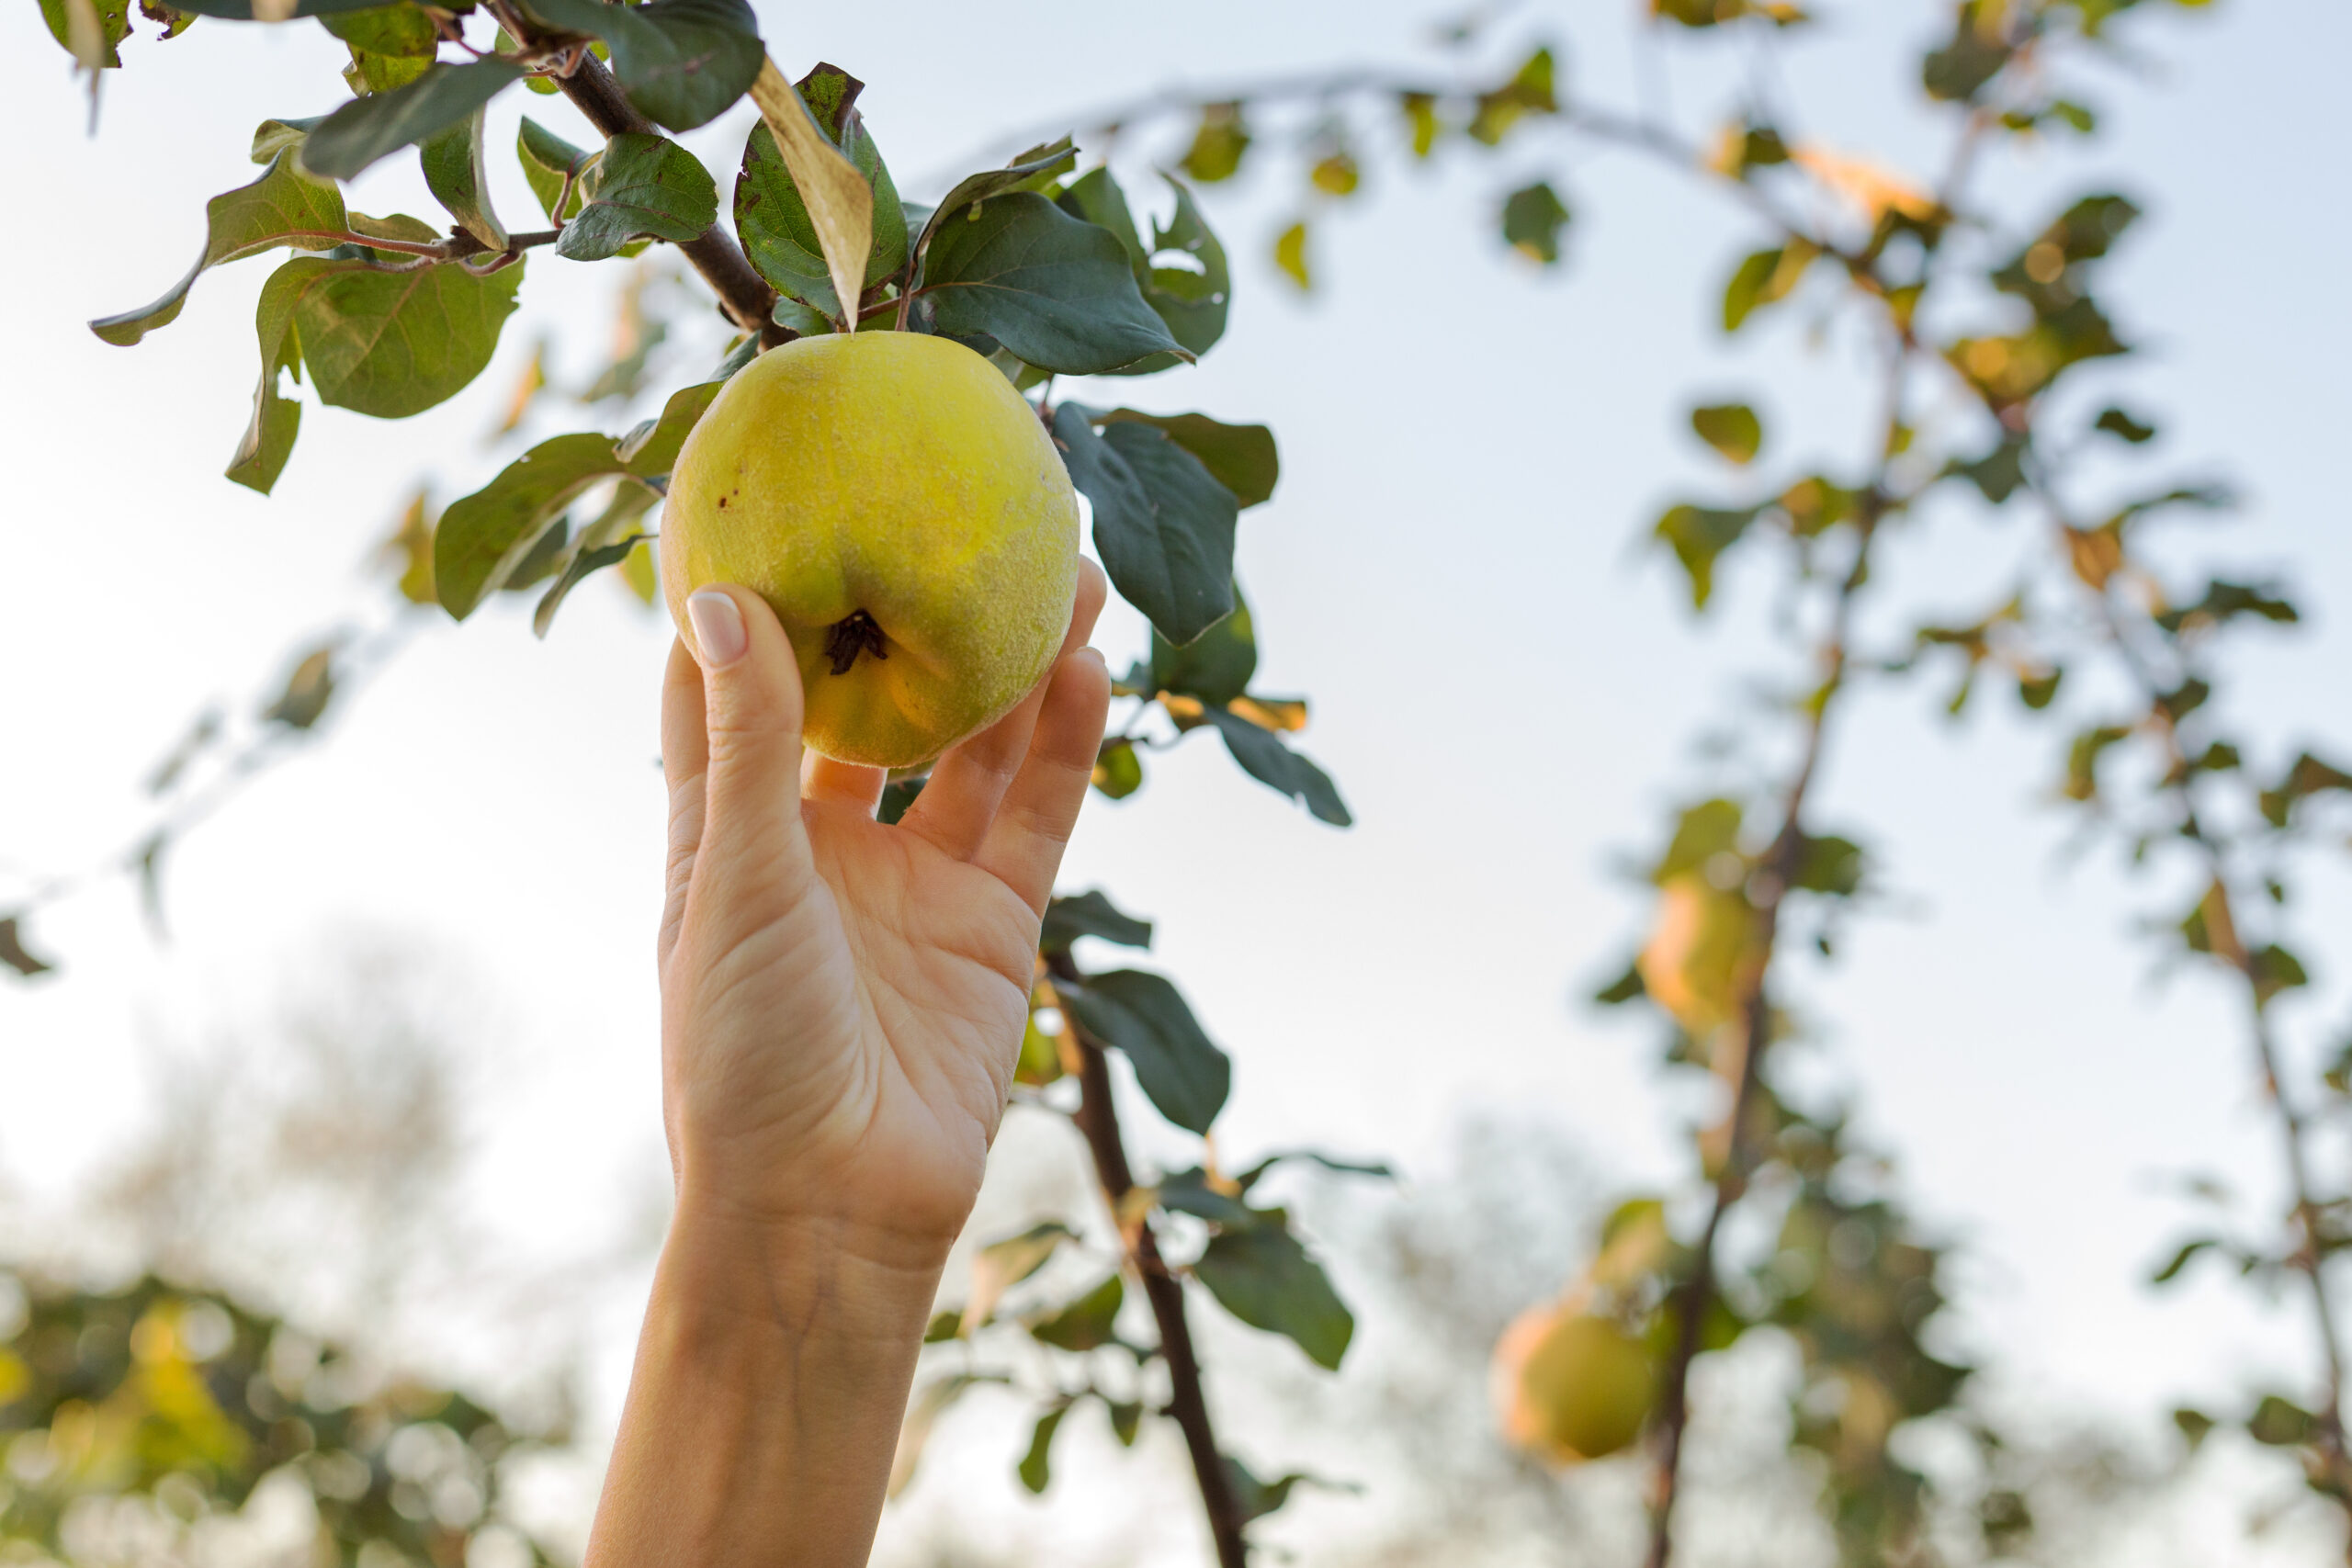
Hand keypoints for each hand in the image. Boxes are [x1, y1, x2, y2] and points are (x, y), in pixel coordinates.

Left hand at [655, 562, 1111, 1259]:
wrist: (831, 1207)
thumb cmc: (741, 1054)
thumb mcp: (731, 881)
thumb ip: (746, 745)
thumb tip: (724, 596)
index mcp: (729, 828)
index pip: (734, 686)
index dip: (754, 594)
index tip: (777, 493)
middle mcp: (822, 840)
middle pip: (877, 696)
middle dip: (912, 608)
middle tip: (952, 510)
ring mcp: (914, 879)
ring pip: (975, 741)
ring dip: (1011, 658)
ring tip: (1056, 564)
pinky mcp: (994, 922)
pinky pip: (1038, 811)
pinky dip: (1065, 742)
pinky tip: (1085, 667)